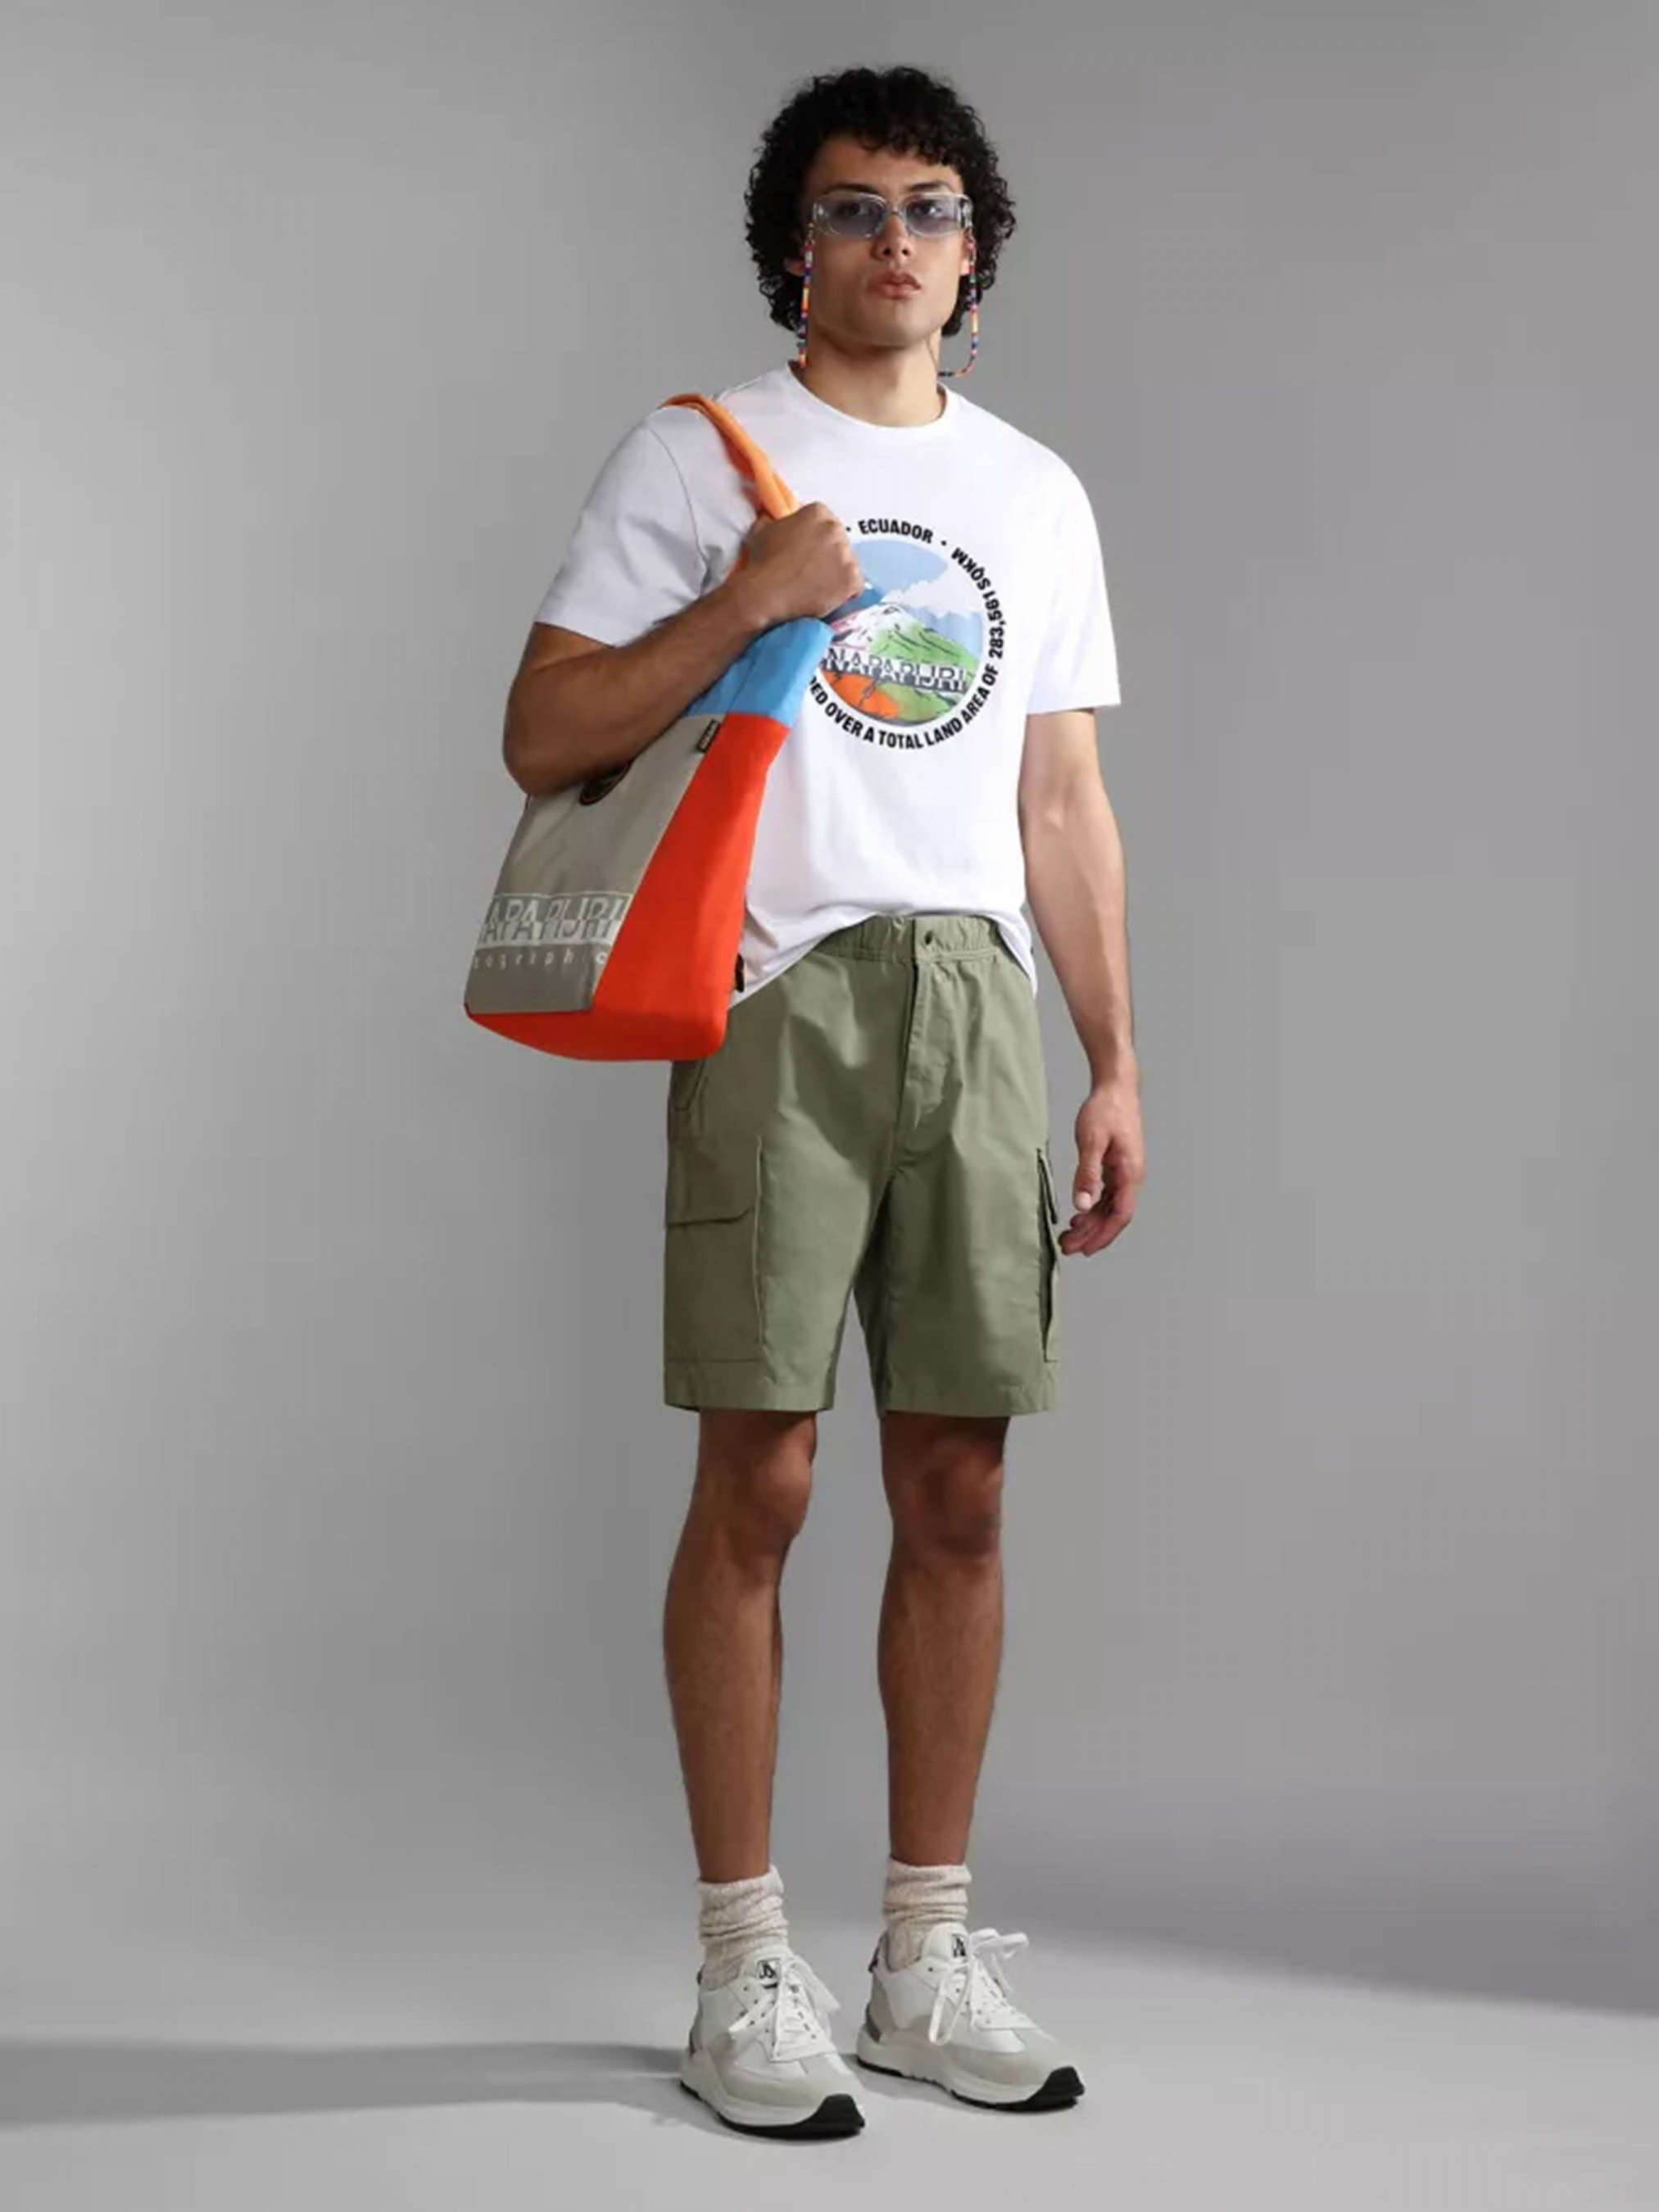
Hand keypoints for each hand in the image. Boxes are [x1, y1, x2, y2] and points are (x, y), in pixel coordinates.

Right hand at [734, 503, 863, 626]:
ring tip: (817, 586)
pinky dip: (844, 593)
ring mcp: (846, 554)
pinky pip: (855, 586)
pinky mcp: (852, 579)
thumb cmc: (763, 562)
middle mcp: (835, 529)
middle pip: (839, 542)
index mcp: (817, 512)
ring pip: (848, 564)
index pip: (825, 523)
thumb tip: (772, 519)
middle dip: (828, 555)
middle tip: (812, 570)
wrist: (767, 592)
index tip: (808, 551)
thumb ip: (774, 520)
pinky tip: (826, 596)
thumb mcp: (763, 529)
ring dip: (836, 574)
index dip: (816, 539)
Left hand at [1060, 1068, 1143, 1256]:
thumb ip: (1087, 1174)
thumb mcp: (1092, 1141)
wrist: (1116, 1087)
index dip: (1103, 1235)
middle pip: (1114, 1216)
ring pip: (1109, 1208)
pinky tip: (1079, 1215)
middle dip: (1092, 1234)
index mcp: (1130, 1173)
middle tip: (1068, 1247)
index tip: (1085, 1249)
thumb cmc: (1106, 1109)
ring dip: (1091, 1224)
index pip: (1120, 1214)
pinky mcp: (1116, 1167)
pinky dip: (1093, 1208)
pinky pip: (1106, 1196)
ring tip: (1069, 1236)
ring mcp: (1124, 1173)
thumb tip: (1082, 1204)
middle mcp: (1131, 1176)